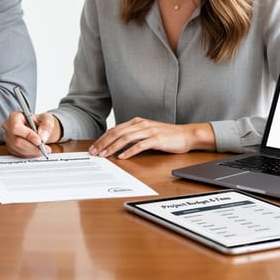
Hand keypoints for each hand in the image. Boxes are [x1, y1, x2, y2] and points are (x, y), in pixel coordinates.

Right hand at [3, 111, 60, 157]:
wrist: (41, 129)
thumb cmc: (41, 121)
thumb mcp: (47, 118)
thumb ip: (47, 125)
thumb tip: (42, 136)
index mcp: (15, 116)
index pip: (16, 127)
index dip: (27, 135)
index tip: (39, 140)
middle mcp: (9, 127)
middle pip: (17, 140)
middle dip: (32, 146)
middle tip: (43, 147)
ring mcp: (8, 138)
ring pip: (19, 149)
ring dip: (33, 151)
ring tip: (43, 149)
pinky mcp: (11, 147)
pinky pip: (20, 154)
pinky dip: (30, 154)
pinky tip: (37, 150)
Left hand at [88, 117, 214, 158]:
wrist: (185, 134)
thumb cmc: (166, 135)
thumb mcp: (147, 131)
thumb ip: (133, 135)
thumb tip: (117, 144)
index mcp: (137, 122)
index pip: (115, 129)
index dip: (103, 138)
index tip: (94, 147)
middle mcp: (141, 124)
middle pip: (117, 132)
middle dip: (103, 143)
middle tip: (94, 152)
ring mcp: (148, 131)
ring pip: (125, 138)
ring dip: (113, 147)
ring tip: (104, 155)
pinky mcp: (156, 139)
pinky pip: (140, 145)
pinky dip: (130, 151)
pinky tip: (122, 157)